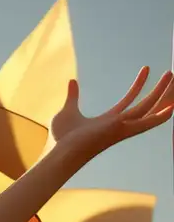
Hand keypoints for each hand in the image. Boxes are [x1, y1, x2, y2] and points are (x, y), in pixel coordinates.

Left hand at [48, 66, 173, 162]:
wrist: (58, 152)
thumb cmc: (61, 138)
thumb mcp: (68, 111)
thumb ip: (73, 96)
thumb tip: (72, 81)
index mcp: (109, 121)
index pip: (129, 100)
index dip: (138, 85)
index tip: (146, 69)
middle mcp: (119, 125)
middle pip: (145, 104)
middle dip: (158, 89)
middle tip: (170, 73)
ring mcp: (121, 128)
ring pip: (148, 108)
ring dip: (162, 93)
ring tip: (171, 75)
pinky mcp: (120, 130)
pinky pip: (145, 124)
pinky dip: (159, 117)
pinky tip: (172, 108)